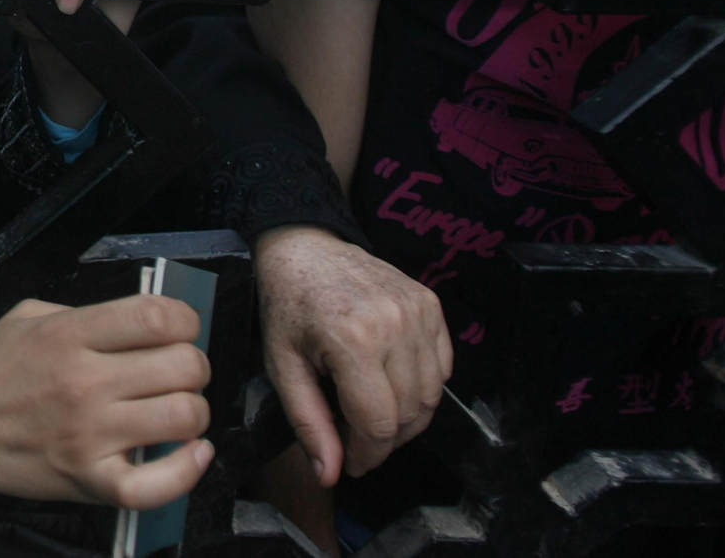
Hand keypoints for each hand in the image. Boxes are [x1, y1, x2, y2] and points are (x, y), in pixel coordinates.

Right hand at [0, 295, 213, 508]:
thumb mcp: (28, 318)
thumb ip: (86, 316)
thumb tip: (148, 325)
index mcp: (69, 334)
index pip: (157, 316)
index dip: (185, 320)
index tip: (179, 330)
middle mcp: (83, 382)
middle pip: (183, 366)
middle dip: (193, 367)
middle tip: (174, 375)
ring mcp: (88, 435)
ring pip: (184, 417)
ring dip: (192, 413)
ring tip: (174, 412)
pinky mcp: (88, 480)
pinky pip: (157, 484)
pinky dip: (187, 471)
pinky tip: (193, 454)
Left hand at [255, 225, 450, 485]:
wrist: (304, 247)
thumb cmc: (288, 305)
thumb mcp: (282, 366)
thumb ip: (309, 423)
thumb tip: (329, 475)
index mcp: (352, 339)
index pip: (378, 424)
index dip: (367, 455)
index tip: (352, 463)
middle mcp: (393, 324)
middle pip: (411, 414)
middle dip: (385, 441)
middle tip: (358, 439)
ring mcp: (417, 311)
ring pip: (432, 395)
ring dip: (407, 418)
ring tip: (373, 413)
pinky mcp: (430, 304)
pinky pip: (442, 366)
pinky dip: (423, 387)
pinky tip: (392, 382)